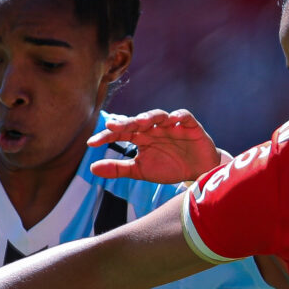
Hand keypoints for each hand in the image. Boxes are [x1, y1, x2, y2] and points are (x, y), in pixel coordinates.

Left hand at [88, 109, 224, 184]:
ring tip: (140, 121)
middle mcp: (154, 128)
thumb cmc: (168, 167)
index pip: (120, 133)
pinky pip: (184, 117)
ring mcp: (171, 125)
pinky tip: (173, 119)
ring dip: (149, 116)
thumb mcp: (140, 171)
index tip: (91, 143)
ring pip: (158, 115)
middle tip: (112, 126)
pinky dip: (179, 116)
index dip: (106, 137)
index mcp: (141, 137)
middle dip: (125, 123)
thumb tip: (92, 168)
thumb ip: (118, 168)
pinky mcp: (190, 126)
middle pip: (137, 121)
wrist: (197, 172)